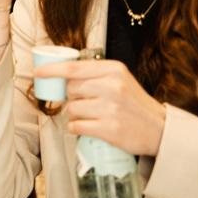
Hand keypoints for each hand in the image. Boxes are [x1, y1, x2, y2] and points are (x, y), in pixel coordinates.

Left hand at [36, 60, 166, 155]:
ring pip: (72, 109)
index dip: (52, 70)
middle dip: (71, 97)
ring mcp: (110, 108)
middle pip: (70, 89)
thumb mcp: (120, 79)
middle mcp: (112, 86)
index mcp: (113, 70)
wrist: (159, 129)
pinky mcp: (109, 129)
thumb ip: (95, 74)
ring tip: (91, 116)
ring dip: (75, 114)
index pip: (74, 68)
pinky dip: (77, 127)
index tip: (38, 73)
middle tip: (85, 102)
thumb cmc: (134, 104)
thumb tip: (61, 73)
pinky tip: (88, 127)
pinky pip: (76, 126)